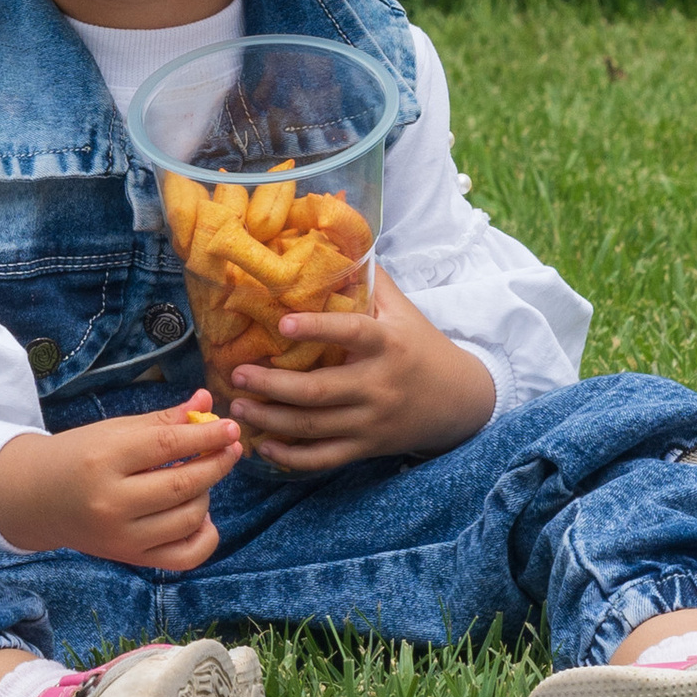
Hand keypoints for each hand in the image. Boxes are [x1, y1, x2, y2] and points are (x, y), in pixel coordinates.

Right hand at [0, 393, 238, 570]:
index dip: (207, 435)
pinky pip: (184, 556)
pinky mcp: (131, 559)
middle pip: (183, 486)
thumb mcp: (114, 430)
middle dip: (216, 464)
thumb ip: (163, 420)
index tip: (232, 426)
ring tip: (199, 477)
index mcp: (105, 460)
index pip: (168, 446)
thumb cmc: (77, 455)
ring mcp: (122, 537)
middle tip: (231, 447)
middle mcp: (113, 503)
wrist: (37, 499)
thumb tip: (207, 400)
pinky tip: (200, 515)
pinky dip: (205, 536)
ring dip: (207, 494)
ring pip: (189, 519)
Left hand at [228, 269, 495, 479]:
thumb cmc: (421, 345)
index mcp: (387, 344)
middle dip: (273, 385)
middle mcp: (378, 385)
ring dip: (271, 419)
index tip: (282, 324)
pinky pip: (324, 458)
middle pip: (319, 391)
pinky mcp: (367, 448)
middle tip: (237, 373)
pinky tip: (263, 446)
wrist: (459, 401)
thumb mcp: (403, 309)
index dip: (316, 329)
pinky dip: (292, 457)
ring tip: (238, 406)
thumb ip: (369, 279)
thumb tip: (337, 239)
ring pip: (314, 426)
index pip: (350, 334)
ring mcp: (371, 421)